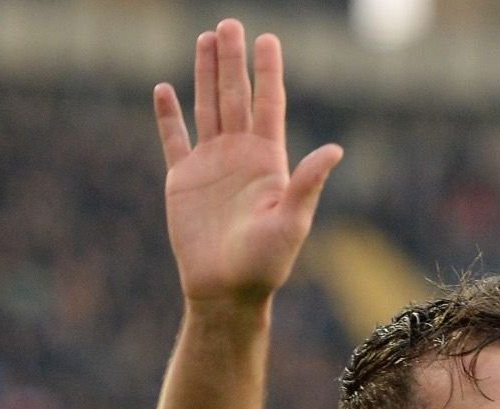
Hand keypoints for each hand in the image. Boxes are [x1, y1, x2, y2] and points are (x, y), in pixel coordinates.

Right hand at [153, 20, 341, 303]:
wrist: (226, 290)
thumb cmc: (265, 264)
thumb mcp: (292, 223)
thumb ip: (308, 184)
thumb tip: (336, 150)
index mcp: (269, 162)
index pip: (269, 106)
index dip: (268, 73)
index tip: (268, 39)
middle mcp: (240, 156)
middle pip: (235, 97)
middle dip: (233, 61)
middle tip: (229, 24)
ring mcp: (210, 164)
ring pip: (207, 108)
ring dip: (206, 75)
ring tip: (204, 39)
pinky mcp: (182, 179)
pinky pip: (173, 139)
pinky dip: (167, 115)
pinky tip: (164, 88)